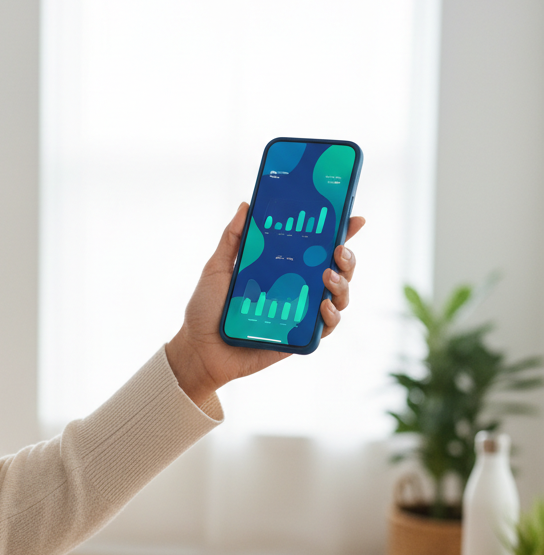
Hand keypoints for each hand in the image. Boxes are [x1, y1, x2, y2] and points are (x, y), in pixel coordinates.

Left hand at [165, 202, 365, 403]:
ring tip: (328, 276)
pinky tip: (324, 305)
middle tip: (339, 250)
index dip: (339, 233)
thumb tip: (247, 205)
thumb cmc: (205, 310)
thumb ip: (233, 238)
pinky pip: (327, 326)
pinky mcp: (299, 337)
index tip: (354, 218)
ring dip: (342, 283)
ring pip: (339, 296)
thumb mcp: (217, 268)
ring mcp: (300, 313)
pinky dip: (332, 315)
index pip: (315, 248)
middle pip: (336, 270)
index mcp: (280, 269)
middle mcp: (295, 289)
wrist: (199, 350)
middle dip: (347, 257)